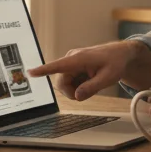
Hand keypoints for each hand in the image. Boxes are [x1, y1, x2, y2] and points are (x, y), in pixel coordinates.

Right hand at [28, 41, 150, 100]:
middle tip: (88, 93)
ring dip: (77, 89)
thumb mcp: (108, 78)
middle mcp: (71, 59)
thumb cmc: (116, 63)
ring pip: (65, 84)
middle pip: (61, 83)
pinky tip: (90, 81)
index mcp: (78, 59)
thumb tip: (77, 96)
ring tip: (92, 84)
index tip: (29, 72)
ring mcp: (71, 63)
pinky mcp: (73, 67)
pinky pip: (70, 82)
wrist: (121, 55)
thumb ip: (92, 88)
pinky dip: (79, 86)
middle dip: (72, 92)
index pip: (57, 66)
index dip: (43, 70)